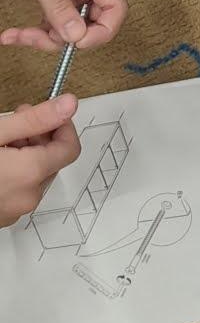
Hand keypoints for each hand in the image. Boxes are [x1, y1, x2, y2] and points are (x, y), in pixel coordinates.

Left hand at [0, 0, 126, 52]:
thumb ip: (58, 7)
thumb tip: (77, 36)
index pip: (116, 9)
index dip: (102, 31)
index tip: (77, 43)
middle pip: (92, 24)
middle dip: (66, 38)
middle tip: (38, 39)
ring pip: (70, 28)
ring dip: (44, 38)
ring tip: (19, 35)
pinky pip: (53, 23)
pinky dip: (35, 33)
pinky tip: (15, 34)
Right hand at [0, 94, 80, 226]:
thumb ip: (35, 119)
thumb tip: (69, 104)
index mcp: (30, 173)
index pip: (71, 147)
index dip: (62, 125)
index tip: (46, 113)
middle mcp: (28, 197)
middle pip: (51, 160)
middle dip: (38, 138)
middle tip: (14, 123)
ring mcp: (14, 212)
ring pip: (34, 176)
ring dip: (24, 156)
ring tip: (1, 144)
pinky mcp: (2, 218)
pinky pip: (19, 191)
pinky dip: (13, 174)